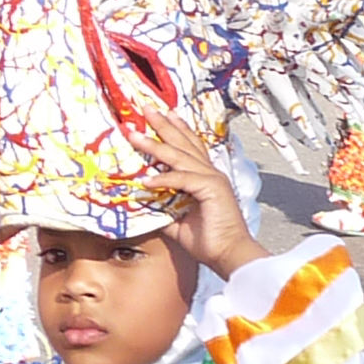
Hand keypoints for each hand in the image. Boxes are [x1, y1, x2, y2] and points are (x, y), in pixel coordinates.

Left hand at [132, 104, 267, 277]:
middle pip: (184, 142)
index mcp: (206, 177)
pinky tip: (146, 181)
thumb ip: (163, 208)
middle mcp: (211, 172)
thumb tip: (143, 203)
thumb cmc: (208, 241)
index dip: (175, 129)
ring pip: (180, 155)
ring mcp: (213, 178)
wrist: (228, 254)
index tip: (162, 115)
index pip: (189, 146)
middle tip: (146, 109)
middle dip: (163, 124)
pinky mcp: (212, 189)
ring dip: (155, 144)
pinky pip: (182, 179)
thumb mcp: (177, 221)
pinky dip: (164, 178)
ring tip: (135, 134)